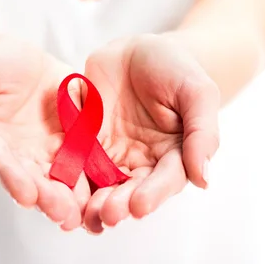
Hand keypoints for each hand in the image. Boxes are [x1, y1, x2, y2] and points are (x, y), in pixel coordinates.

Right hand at [0, 36, 89, 230]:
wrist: (15, 57)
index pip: (0, 165)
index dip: (13, 180)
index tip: (26, 196)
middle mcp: (21, 155)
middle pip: (34, 180)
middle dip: (48, 197)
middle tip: (63, 213)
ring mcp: (49, 148)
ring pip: (62, 175)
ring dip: (73, 195)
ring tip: (84, 211)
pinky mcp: (75, 136)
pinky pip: (87, 154)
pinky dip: (96, 171)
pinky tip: (109, 185)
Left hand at [81, 34, 220, 232]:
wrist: (138, 49)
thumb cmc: (175, 69)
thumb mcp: (197, 93)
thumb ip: (202, 134)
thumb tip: (203, 180)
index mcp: (174, 155)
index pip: (165, 181)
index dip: (153, 194)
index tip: (139, 206)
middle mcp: (142, 161)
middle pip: (131, 189)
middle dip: (119, 204)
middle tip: (107, 214)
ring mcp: (111, 153)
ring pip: (101, 183)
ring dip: (93, 201)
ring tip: (85, 213)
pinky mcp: (85, 141)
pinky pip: (75, 160)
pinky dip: (69, 177)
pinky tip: (60, 189)